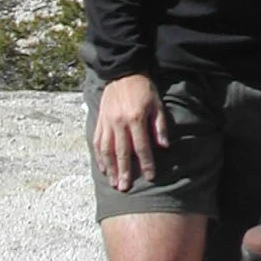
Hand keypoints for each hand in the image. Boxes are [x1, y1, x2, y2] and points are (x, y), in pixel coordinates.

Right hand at [92, 74, 167, 190]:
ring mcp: (107, 122)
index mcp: (136, 118)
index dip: (146, 163)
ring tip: (113, 182)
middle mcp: (119, 123)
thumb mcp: (157, 104)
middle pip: (122, 152)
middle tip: (125, 188)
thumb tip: (164, 147)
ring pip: (106, 150)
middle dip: (124, 171)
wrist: (123, 72)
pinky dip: (99, 157)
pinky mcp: (99, 121)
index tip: (150, 176)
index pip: (142, 146)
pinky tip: (103, 168)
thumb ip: (159, 126)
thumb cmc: (144, 89)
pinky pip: (97, 142)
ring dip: (110, 168)